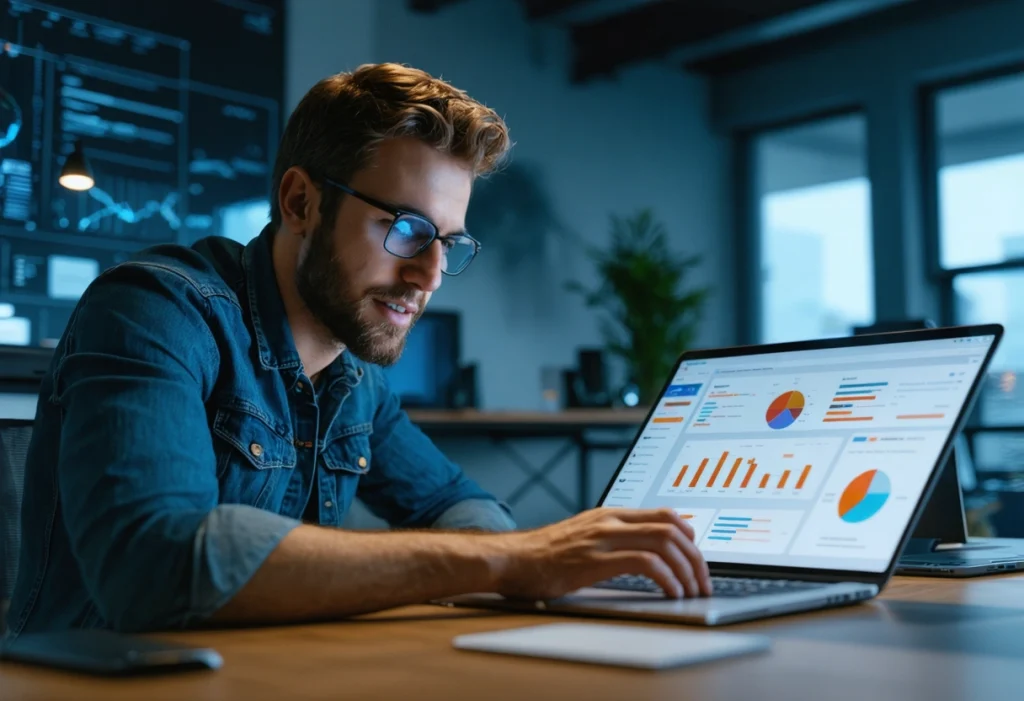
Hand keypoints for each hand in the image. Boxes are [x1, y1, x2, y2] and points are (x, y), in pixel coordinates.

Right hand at [495, 507, 711, 599]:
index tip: (698, 555)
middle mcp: (610, 521)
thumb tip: (642, 551)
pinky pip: (646, 564)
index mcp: (609, 514)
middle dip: (695, 557)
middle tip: (702, 580)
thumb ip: (611, 538)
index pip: (663, 514)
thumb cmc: (544, 555)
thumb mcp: (583, 537)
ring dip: (686, 570)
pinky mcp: (596, 561)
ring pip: (664, 543)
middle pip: (671, 528)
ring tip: (692, 590)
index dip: (689, 534)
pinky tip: (671, 592)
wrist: (512, 559)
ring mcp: (603, 538)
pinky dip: (667, 579)